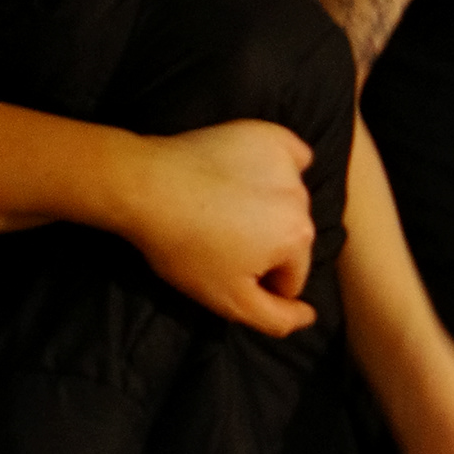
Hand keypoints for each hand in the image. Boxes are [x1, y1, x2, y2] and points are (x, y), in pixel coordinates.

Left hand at [124, 119, 316, 334]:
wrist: (144, 186)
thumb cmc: (184, 247)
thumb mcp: (228, 300)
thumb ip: (276, 319)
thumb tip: (309, 317)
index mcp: (297, 238)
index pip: (290, 276)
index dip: (258, 281)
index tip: (224, 269)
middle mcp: (302, 198)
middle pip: (291, 237)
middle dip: (264, 244)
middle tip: (219, 239)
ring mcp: (285, 162)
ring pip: (288, 200)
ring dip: (267, 207)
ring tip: (222, 208)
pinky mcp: (268, 135)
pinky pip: (290, 156)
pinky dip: (279, 167)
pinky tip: (251, 174)